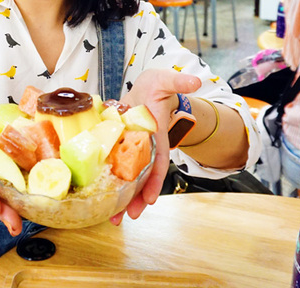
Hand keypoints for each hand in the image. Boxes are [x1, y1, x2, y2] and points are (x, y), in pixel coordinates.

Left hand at [112, 69, 201, 223]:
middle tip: (128, 216)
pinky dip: (113, 185)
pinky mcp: (122, 150)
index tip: (152, 198)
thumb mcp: (165, 80)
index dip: (156, 179)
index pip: (159, 160)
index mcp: (156, 134)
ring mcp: (134, 151)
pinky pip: (118, 170)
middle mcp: (146, 147)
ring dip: (124, 199)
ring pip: (131, 179)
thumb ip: (178, 81)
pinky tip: (104, 201)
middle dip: (138, 198)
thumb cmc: (156, 87)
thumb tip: (194, 81)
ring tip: (114, 218)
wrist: (147, 91)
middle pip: (144, 177)